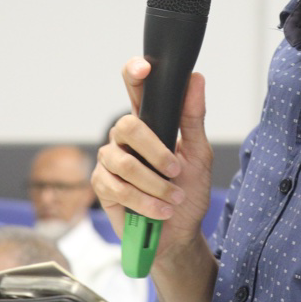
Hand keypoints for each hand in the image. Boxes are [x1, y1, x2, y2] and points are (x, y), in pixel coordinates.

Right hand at [93, 57, 214, 259]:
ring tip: (173, 197)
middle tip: (176, 171)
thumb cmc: (188, 192)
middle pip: (128, 126)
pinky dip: (145, 202)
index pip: (135, 89)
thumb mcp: (198, 154)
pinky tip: (159, 210)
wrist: (179, 233)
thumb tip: (196, 78)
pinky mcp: (102, 186)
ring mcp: (110, 160)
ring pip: (124, 162)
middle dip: (156, 151)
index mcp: (148, 123)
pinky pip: (118, 188)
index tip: (143, 68)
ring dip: (155, 184)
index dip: (134, 74)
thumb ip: (193, 118)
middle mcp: (124, 138)